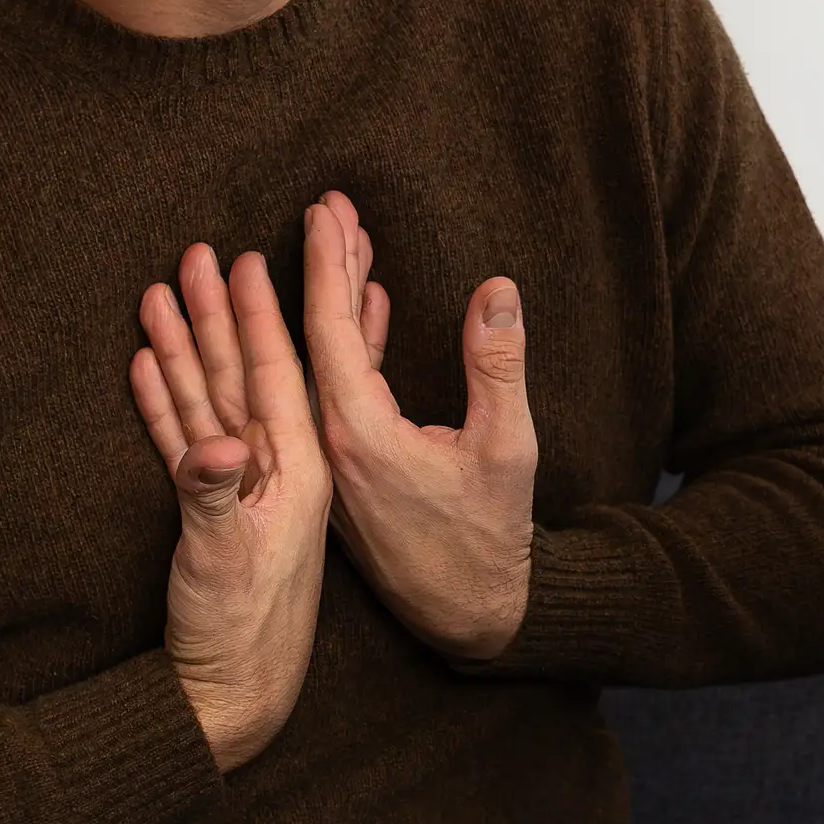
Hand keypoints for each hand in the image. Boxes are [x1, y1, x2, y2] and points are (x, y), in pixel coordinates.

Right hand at [130, 242, 329, 770]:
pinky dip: (168, 401)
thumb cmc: (239, 633)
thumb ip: (216, 498)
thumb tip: (213, 445)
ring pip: (211, 399)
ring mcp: (241, 488)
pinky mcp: (212, 510)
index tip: (249, 258)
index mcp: (297, 470)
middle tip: (200, 251)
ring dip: (186, 347)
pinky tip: (146, 363)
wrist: (231, 696)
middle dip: (220, 313)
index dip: (260, 316)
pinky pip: (187, 439)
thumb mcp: (228, 561)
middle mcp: (274, 470)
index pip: (279, 375)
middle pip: (243, 373)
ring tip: (159, 292)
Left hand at [298, 191, 537, 661]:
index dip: (326, 266)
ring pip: (322, 365)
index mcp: (359, 435)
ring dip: (333, 305)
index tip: (323, 212)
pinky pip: (337, 393)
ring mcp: (334, 461)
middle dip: (323, 270)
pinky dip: (352, 347)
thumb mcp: (508, 449)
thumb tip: (496, 289)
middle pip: (316, 340)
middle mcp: (331, 445)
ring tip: (344, 245)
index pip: (330, 332)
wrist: (469, 615)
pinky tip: (370, 310)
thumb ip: (497, 366)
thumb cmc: (489, 536)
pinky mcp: (348, 472)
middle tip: (326, 208)